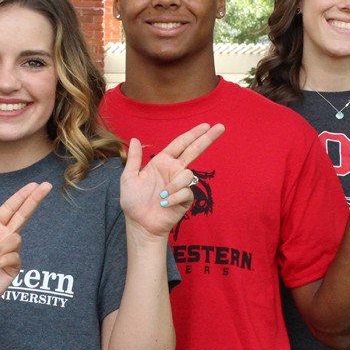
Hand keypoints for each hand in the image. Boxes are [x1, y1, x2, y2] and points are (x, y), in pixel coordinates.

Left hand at [0, 182, 50, 318]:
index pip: (10, 208)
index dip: (21, 196)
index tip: (34, 185)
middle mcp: (3, 238)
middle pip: (23, 215)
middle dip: (34, 201)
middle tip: (46, 186)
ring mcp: (9, 253)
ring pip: (15, 239)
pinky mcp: (13, 268)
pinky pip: (14, 257)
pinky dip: (1, 260)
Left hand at [120, 123, 225, 240]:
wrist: (140, 224)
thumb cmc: (133, 202)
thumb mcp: (129, 177)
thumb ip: (134, 158)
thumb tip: (134, 139)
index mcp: (162, 162)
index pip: (181, 144)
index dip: (193, 134)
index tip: (206, 125)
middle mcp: (174, 170)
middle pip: (195, 150)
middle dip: (207, 138)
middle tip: (221, 127)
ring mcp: (181, 184)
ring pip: (187, 175)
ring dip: (173, 185)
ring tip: (160, 196)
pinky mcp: (185, 199)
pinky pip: (186, 192)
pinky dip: (174, 197)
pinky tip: (164, 204)